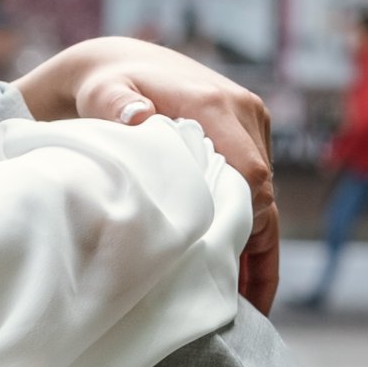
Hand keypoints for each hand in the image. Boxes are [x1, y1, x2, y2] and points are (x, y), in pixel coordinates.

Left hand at [18, 39, 280, 314]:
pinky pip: (262, 193)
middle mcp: (242, 112)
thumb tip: (138, 118)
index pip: (248, 174)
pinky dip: (257, 233)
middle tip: (236, 302)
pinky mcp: (250, 137)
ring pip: (266, 197)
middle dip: (251, 246)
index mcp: (214, 105)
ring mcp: (251, 124)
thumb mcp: (101, 91)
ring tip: (244, 303)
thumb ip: (116, 104)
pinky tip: (249, 279)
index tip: (225, 264)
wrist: (119, 64)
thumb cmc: (106, 85)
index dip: (243, 222)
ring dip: (256, 245)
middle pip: (261, 192)